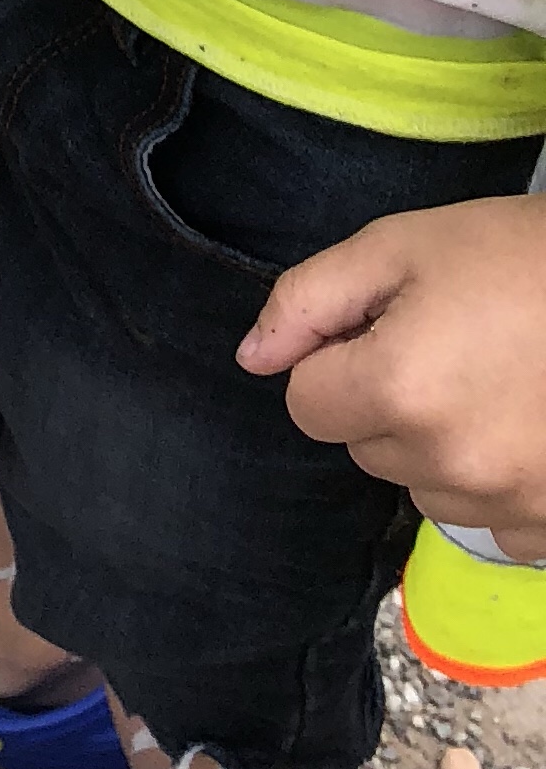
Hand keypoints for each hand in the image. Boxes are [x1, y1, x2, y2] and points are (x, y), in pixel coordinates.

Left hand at [239, 191, 545, 559]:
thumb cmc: (521, 255)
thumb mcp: (402, 246)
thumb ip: (309, 300)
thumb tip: (251, 357)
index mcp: (399, 391)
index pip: (306, 403)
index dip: (335, 360)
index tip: (383, 327)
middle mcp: (450, 466)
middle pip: (364, 447)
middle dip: (385, 399)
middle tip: (452, 343)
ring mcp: (510, 506)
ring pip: (423, 488)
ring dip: (439, 445)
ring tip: (495, 380)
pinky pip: (490, 522)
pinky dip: (496, 482)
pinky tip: (527, 424)